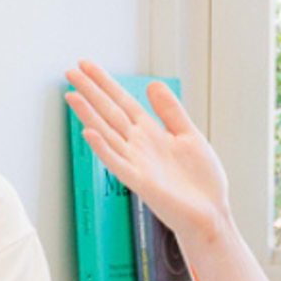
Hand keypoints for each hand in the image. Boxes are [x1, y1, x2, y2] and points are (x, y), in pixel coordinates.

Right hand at [64, 61, 235, 248]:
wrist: (211, 214)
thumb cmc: (201, 182)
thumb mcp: (190, 136)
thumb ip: (170, 111)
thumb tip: (152, 84)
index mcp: (151, 133)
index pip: (122, 101)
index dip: (105, 83)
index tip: (86, 66)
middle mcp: (139, 145)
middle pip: (110, 112)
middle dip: (91, 92)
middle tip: (70, 72)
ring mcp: (137, 163)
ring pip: (107, 133)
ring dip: (89, 115)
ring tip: (72, 96)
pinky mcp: (141, 182)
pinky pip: (117, 163)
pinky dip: (103, 148)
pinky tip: (89, 134)